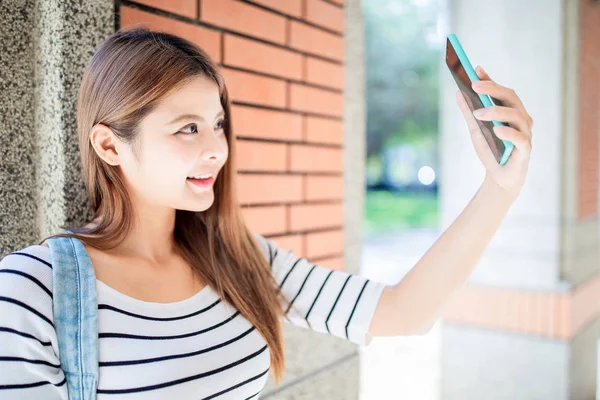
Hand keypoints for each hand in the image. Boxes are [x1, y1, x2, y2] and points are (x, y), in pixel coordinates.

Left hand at [456, 65, 532, 198]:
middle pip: (510, 98)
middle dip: (492, 89)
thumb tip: (458, 92)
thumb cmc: (491, 151)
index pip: (502, 91)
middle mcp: (522, 119)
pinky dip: (508, 133)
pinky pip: (520, 138)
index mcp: (511, 112)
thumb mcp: (476, 130)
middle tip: (474, 85)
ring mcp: (525, 133)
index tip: (475, 69)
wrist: (499, 178)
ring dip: (495, 111)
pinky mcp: (526, 150)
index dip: (490, 79)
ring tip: (477, 113)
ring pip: (516, 115)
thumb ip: (469, 112)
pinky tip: (496, 130)